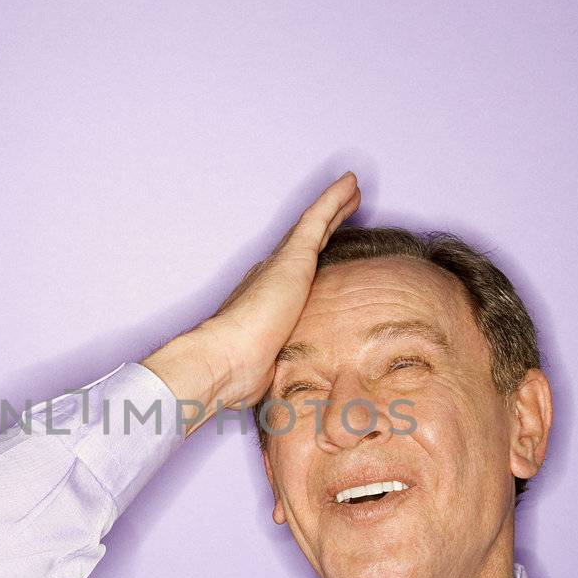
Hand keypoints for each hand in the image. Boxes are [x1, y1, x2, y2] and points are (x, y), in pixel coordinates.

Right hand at [193, 172, 360, 409]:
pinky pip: (319, 218)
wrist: (225, 360)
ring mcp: (281, 265)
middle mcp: (270, 276)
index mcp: (266, 301)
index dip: (311, 257)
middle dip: (325, 225)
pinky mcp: (293, 258)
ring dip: (334, 206)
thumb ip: (277, 369)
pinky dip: (335, 199)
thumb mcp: (269, 370)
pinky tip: (351, 183)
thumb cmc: (239, 373)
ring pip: (315, 225)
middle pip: (306, 244)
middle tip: (344, 207)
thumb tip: (280, 394)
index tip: (323, 247)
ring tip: (352, 189)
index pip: (296, 274)